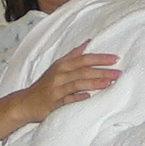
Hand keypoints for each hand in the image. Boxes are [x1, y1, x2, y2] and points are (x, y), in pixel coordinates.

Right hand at [0, 41, 120, 137]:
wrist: (25, 102)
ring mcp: (56, 89)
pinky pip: (67, 100)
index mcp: (62, 65)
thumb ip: (74, 54)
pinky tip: (88, 97)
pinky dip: (77, 98)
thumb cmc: (45, 84)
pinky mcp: (53, 103)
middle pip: (83, 71)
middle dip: (102, 71)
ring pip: (77, 84)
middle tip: (119, 73)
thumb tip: (88, 41)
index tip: (115, 58)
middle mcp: (59, 75)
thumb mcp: (58, 66)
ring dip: (94, 83)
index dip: (99, 58)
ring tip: (109, 83)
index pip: (83, 59)